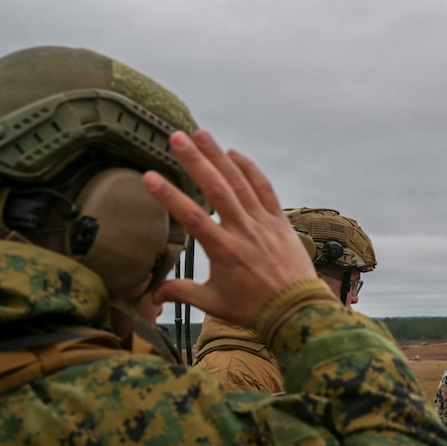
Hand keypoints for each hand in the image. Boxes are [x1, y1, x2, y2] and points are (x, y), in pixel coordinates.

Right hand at [143, 130, 319, 327]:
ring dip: (219, 156)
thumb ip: (183, 293)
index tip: (149, 176)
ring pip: (239, 183)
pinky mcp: (280, 221)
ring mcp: (263, 223)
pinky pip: (265, 189)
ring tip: (201, 134)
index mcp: (224, 251)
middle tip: (176, 137)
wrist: (298, 311)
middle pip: (216, 189)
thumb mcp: (214, 304)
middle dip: (195, 160)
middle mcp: (243, 231)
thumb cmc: (254, 309)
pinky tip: (234, 154)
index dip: (169, 196)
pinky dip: (250, 169)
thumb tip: (153, 295)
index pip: (191, 217)